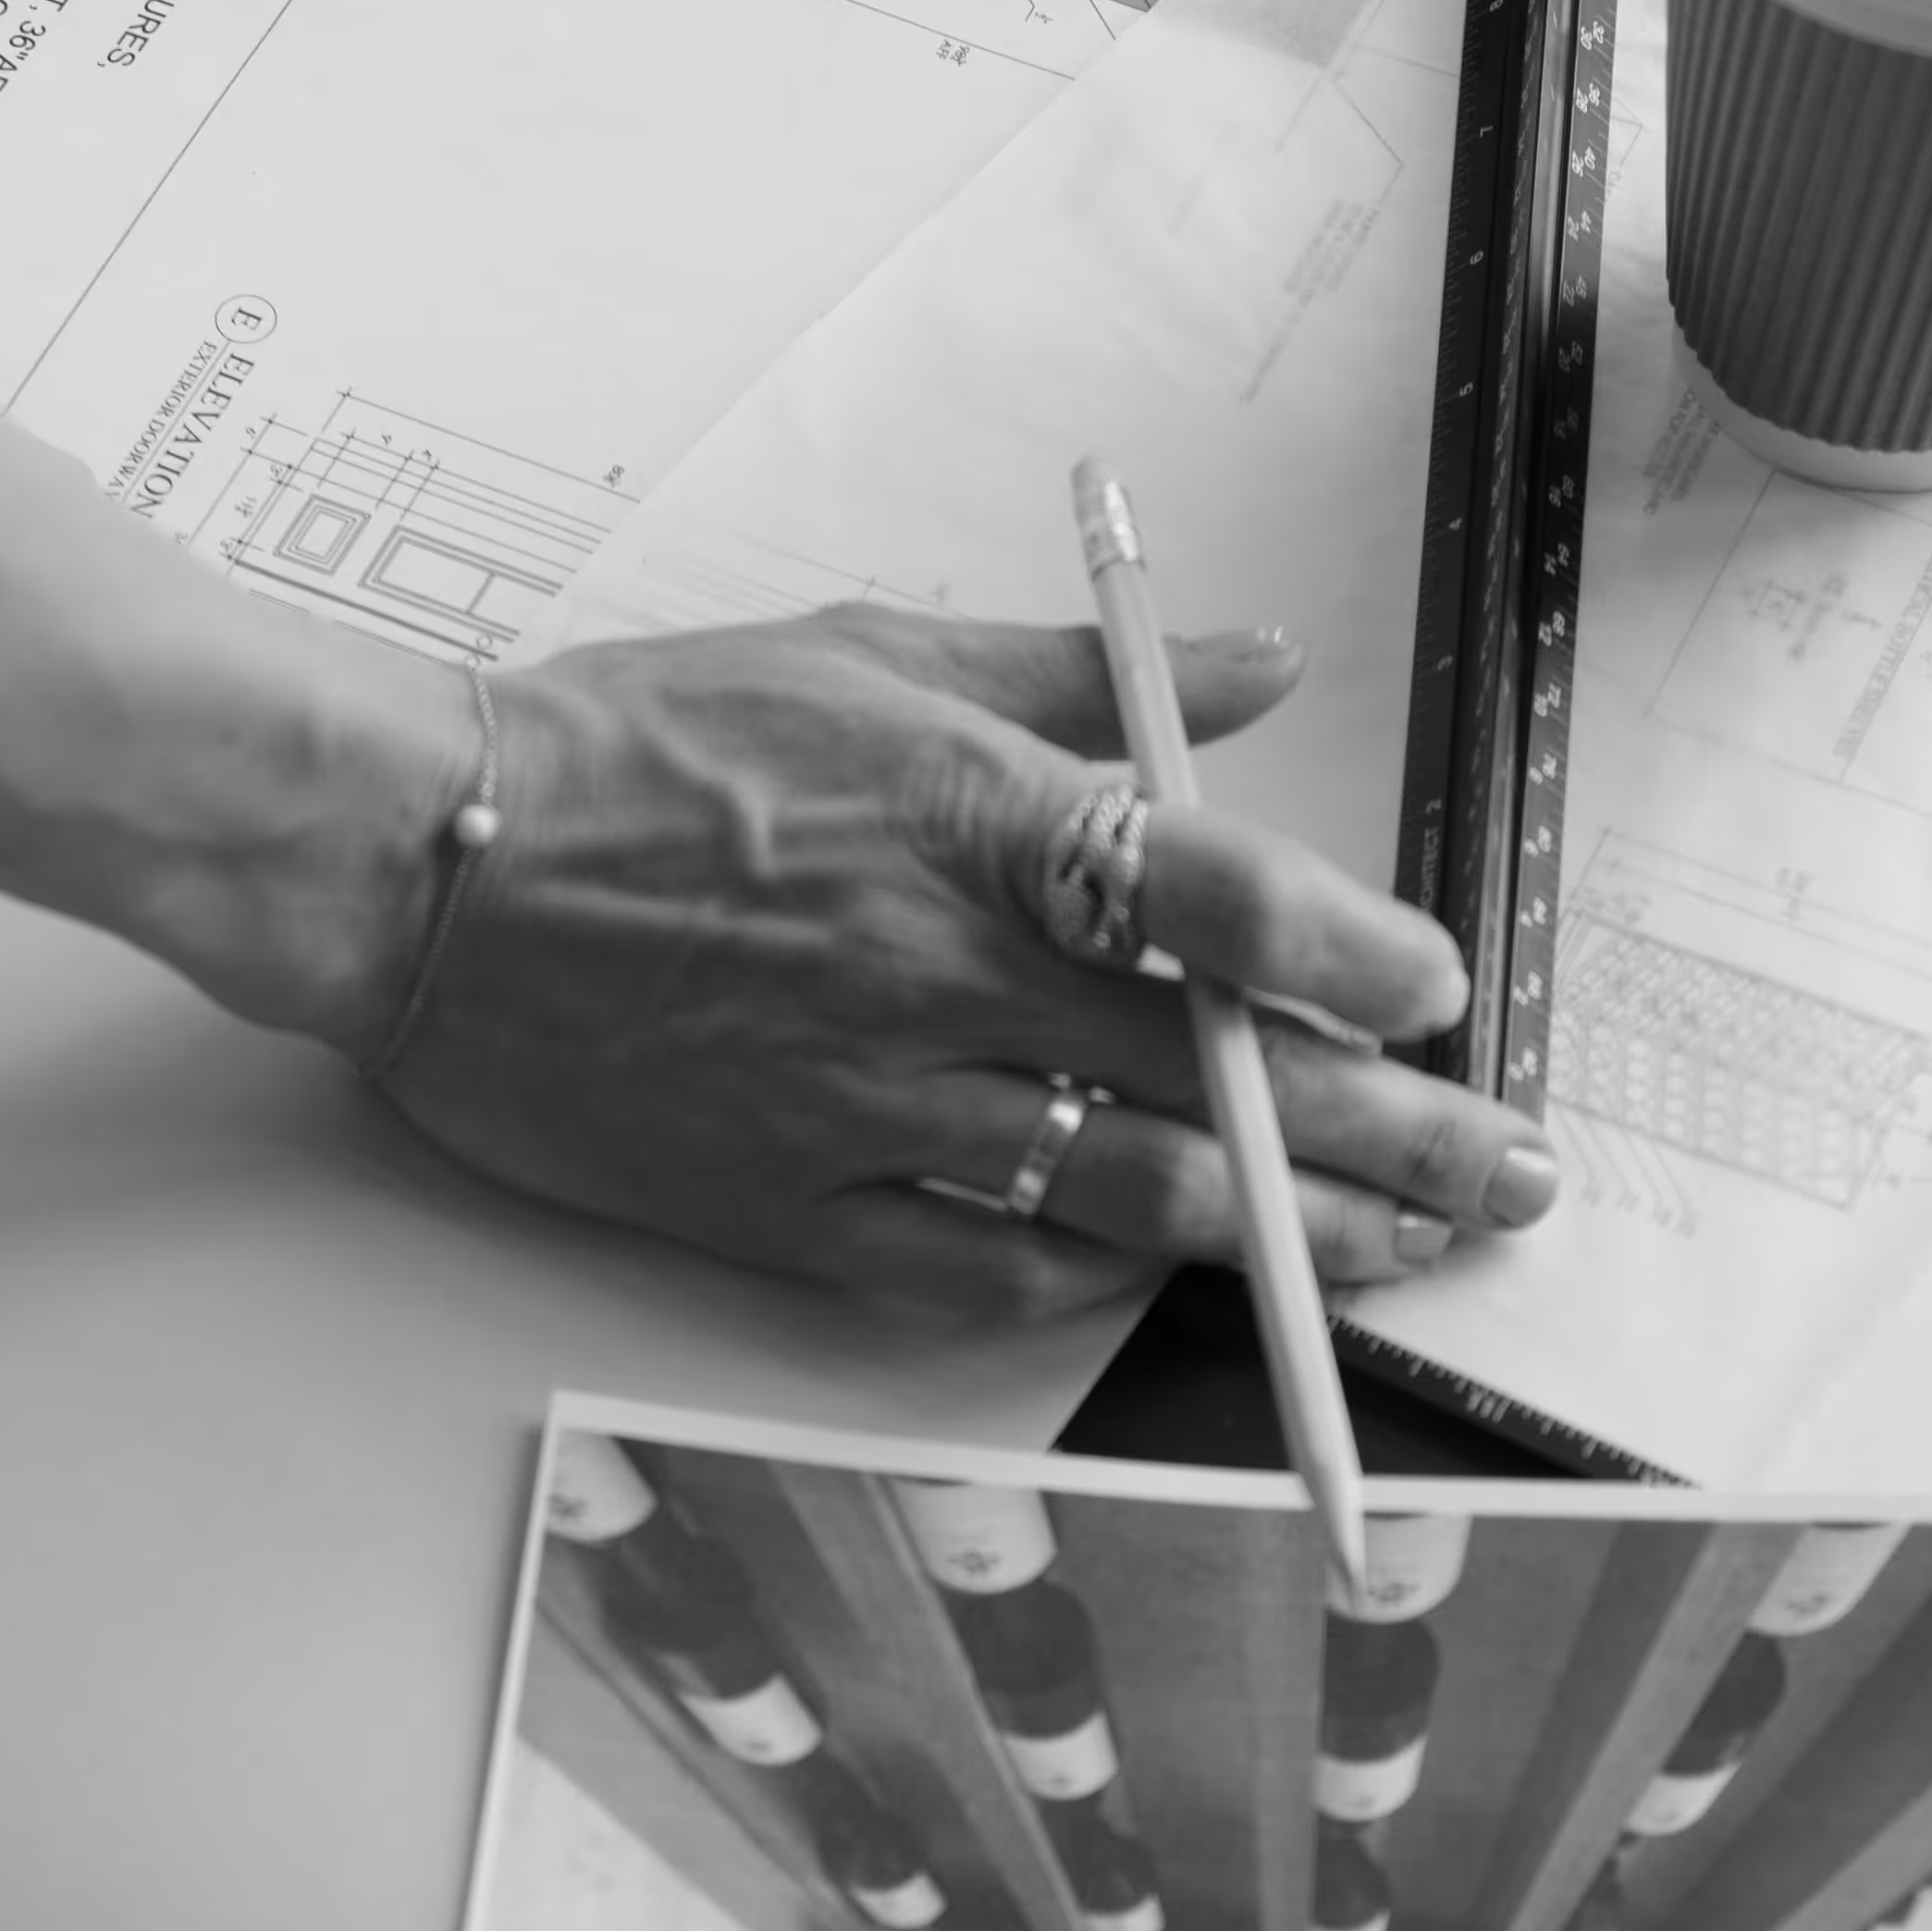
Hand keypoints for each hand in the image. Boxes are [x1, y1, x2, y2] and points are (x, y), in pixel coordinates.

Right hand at [365, 604, 1563, 1314]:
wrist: (417, 867)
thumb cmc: (639, 744)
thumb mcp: (869, 653)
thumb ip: (1085, 672)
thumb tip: (1263, 662)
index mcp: (965, 817)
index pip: (1212, 897)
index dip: (1350, 957)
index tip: (1442, 991)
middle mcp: (932, 970)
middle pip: (1215, 1076)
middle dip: (1397, 1140)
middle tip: (1513, 1177)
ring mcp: (861, 1104)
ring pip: (1127, 1195)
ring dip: (1293, 1238)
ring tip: (1404, 1255)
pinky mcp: (785, 1205)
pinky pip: (976, 1269)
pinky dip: (1090, 1276)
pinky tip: (1170, 1277)